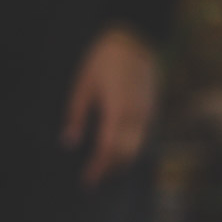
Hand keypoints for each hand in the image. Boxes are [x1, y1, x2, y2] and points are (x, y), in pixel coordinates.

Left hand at [61, 25, 158, 184]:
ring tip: (107, 168)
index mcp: (116, 110)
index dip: (98, 167)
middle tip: (95, 178)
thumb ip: (76, 115)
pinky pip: (144, 137)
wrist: (135, 40)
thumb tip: (69, 143)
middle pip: (126, 153)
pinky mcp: (153, 109)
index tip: (88, 181)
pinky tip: (121, 150)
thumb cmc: (104, 60)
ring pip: (138, 147)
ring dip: (123, 161)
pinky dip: (132, 148)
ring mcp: (148, 113)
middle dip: (111, 169)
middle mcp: (136, 116)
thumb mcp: (83, 84)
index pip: (108, 148)